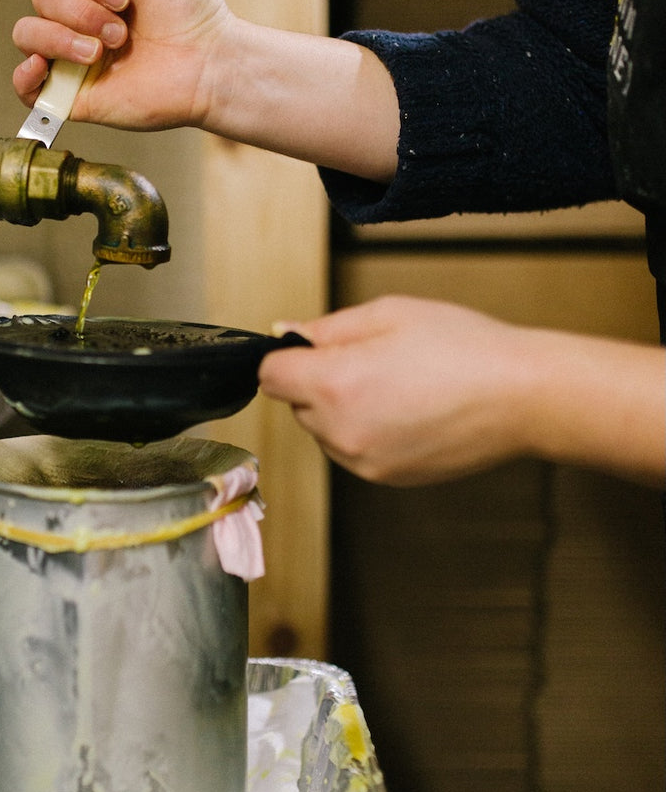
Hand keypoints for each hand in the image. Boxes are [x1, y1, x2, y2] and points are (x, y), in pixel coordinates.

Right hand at [12, 0, 231, 131]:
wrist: (208, 63)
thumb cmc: (191, 9)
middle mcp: (79, 18)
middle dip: (83, 10)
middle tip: (122, 29)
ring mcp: (72, 58)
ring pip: (27, 33)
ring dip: (62, 37)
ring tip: (101, 51)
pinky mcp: (72, 96)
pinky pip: (24, 88)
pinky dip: (23, 75)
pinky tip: (43, 66)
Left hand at [259, 295, 665, 487]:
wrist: (522, 396)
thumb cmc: (464, 348)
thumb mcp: (388, 314)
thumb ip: (328, 328)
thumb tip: (287, 333)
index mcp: (334, 383)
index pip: (269, 375)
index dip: (288, 357)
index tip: (311, 350)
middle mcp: (340, 430)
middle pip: (295, 404)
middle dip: (319, 381)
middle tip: (372, 361)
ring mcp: (361, 460)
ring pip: (322, 430)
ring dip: (340, 409)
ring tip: (396, 386)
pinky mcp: (383, 477)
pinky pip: (351, 450)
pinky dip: (365, 431)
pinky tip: (407, 411)